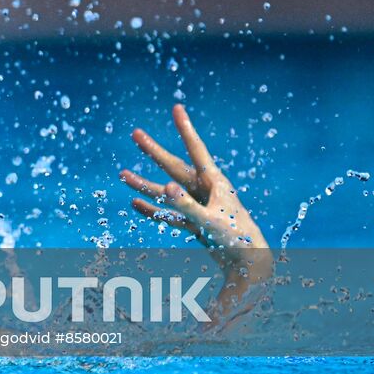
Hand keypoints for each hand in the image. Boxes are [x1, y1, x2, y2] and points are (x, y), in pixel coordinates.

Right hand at [120, 104, 272, 306]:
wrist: (250, 265)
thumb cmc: (237, 239)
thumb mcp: (210, 220)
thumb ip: (186, 205)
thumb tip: (165, 186)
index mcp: (214, 182)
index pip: (195, 149)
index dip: (184, 128)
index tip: (176, 108)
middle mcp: (204, 190)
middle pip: (173, 166)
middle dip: (153, 151)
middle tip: (135, 133)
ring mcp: (198, 206)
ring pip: (166, 192)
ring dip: (145, 184)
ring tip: (122, 175)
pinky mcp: (194, 224)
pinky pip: (169, 215)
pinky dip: (152, 211)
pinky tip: (135, 205)